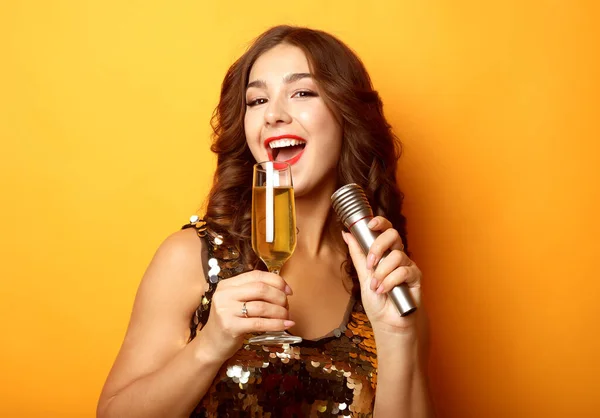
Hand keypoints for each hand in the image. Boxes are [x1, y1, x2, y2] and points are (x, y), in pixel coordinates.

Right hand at [198, 270, 293, 361]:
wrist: (211, 345)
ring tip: (286, 316)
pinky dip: (276, 324)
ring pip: (262, 306)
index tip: (288, 291)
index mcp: (227, 284)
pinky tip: (286, 325)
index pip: (256, 275)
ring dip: (280, 311)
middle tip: (287, 305)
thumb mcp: (237, 302)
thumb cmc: (230, 321)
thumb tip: (283, 289)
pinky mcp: (230, 326)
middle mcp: (224, 294)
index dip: (276, 281)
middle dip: (279, 296)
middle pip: (260, 288)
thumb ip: (253, 293)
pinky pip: (259, 323)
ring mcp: (226, 310)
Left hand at [342, 216, 422, 333]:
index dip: (380, 223)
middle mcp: (397, 255)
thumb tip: (347, 234)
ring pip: (396, 255)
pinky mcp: (416, 277)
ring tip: (376, 286)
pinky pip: (403, 271)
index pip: (385, 230)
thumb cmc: (377, 300)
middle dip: (378, 247)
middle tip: (370, 263)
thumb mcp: (362, 275)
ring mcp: (407, 265)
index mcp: (385, 252)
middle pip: (393, 235)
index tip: (370, 224)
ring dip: (382, 272)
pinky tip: (384, 290)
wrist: (387, 322)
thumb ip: (358, 254)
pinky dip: (390, 281)